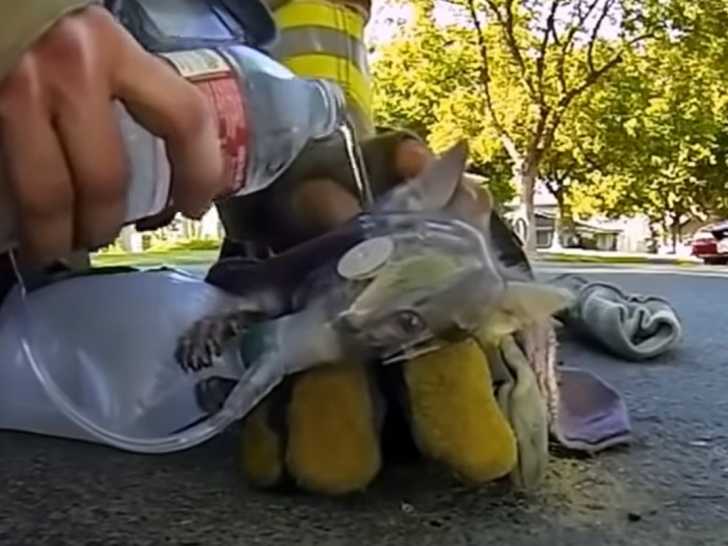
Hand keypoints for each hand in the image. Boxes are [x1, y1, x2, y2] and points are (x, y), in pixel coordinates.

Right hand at [0, 6, 227, 264]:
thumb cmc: (37, 21)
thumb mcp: (95, 41)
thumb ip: (125, 84)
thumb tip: (162, 150)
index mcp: (113, 48)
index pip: (185, 119)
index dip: (200, 174)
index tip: (194, 206)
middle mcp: (68, 70)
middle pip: (105, 180)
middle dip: (106, 224)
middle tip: (102, 235)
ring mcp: (16, 95)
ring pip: (48, 197)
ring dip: (56, 235)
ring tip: (56, 243)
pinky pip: (4, 183)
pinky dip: (14, 211)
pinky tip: (17, 217)